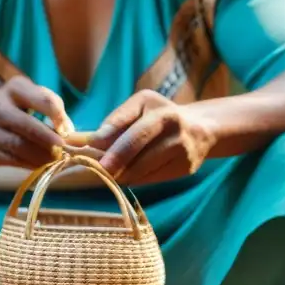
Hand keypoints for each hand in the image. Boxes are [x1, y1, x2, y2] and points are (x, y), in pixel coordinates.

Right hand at [0, 76, 72, 167]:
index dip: (59, 117)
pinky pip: (10, 158)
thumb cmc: (13, 115)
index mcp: (16, 87)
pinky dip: (28, 164)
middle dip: (48, 138)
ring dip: (40, 156)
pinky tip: (39, 166)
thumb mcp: (30, 103)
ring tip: (53, 160)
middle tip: (62, 149)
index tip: (68, 130)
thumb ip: (51, 112)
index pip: (43, 99)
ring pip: (18, 144)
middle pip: (27, 123)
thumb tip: (71, 133)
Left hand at [89, 90, 215, 185]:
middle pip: (137, 150)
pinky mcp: (185, 169)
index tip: (83, 149)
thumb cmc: (160, 114)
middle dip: (112, 161)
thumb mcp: (140, 106)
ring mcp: (182, 151)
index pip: (130, 130)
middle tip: (94, 168)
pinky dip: (134, 178)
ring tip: (103, 172)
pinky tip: (123, 175)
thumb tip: (82, 139)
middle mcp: (174, 130)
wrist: (202, 129)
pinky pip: (151, 178)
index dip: (105, 142)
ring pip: (142, 169)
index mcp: (161, 112)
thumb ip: (115, 121)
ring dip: (119, 173)